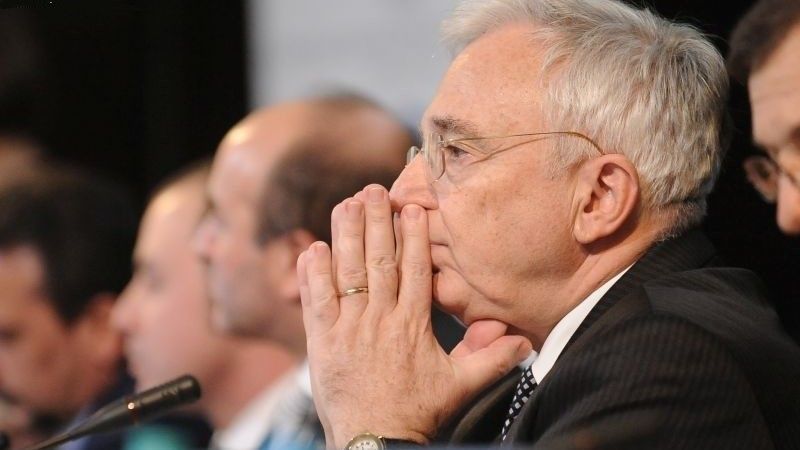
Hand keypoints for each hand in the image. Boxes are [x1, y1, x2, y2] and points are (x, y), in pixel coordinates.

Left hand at [297, 184, 531, 447]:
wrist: (376, 442)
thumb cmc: (416, 413)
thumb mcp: (459, 386)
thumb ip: (490, 359)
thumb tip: (526, 341)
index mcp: (413, 324)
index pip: (414, 270)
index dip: (412, 235)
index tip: (410, 206)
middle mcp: (380, 319)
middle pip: (379, 260)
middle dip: (377, 222)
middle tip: (373, 190)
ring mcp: (348, 329)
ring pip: (348, 272)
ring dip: (346, 235)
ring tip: (347, 204)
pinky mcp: (322, 342)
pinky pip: (316, 301)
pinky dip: (313, 274)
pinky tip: (312, 248)